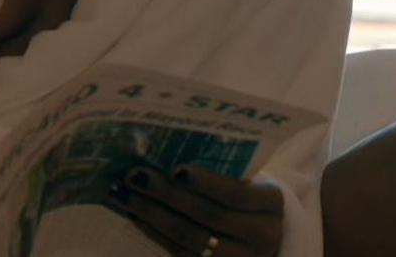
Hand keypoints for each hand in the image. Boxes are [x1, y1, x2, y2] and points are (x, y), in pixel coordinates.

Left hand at [109, 164, 283, 256]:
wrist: (261, 237)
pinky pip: (179, 253)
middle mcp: (260, 236)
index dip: (206, 182)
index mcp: (271, 204)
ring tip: (124, 194)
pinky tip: (135, 215)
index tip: (176, 168)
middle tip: (134, 175)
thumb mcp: (249, 182)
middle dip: (167, 195)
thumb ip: (223, 170)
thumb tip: (168, 149)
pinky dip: (154, 232)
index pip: (236, 193)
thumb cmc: (247, 197)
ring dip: (151, 214)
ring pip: (189, 238)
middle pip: (208, 216)